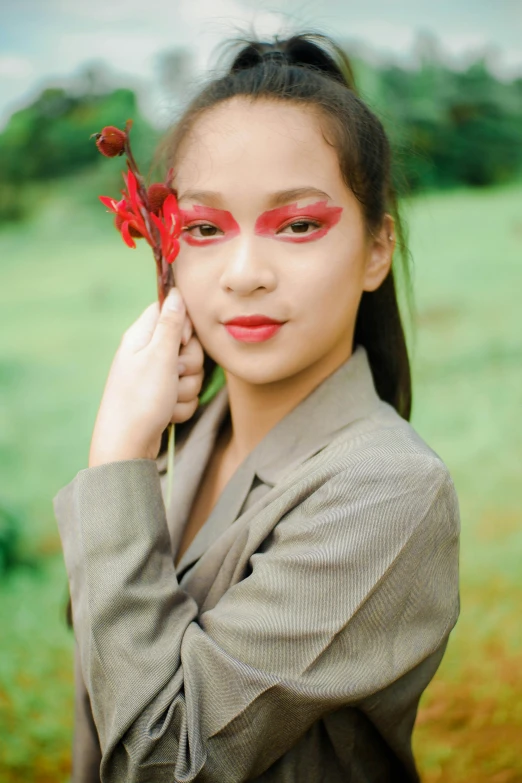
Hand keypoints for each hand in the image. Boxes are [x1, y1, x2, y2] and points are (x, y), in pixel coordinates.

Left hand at [89, 287, 203, 466]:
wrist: (127, 446)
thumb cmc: (140, 400)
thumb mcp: (159, 357)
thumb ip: (170, 324)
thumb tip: (175, 291)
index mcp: (141, 337)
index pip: (170, 311)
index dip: (185, 325)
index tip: (182, 341)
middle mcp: (147, 354)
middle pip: (187, 344)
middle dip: (189, 363)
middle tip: (174, 374)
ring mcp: (155, 377)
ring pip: (190, 372)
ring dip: (186, 388)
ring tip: (168, 399)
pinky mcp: (162, 397)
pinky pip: (186, 394)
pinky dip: (181, 406)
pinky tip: (167, 414)